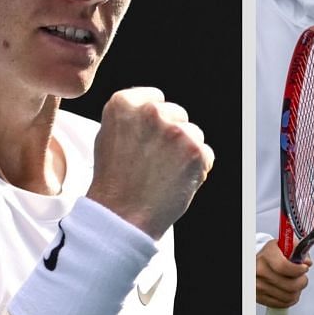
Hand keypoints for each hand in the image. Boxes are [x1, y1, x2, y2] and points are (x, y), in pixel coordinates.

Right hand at [85, 87, 213, 239]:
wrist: (123, 216)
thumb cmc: (114, 182)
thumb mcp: (108, 137)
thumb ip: (131, 117)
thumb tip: (153, 108)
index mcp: (124, 104)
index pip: (155, 98)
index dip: (154, 121)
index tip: (148, 138)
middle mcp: (150, 112)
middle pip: (177, 114)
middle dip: (171, 135)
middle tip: (155, 161)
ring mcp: (175, 131)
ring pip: (194, 133)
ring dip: (185, 151)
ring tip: (163, 173)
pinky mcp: (196, 151)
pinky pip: (206, 154)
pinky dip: (196, 168)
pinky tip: (176, 181)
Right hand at [255, 239, 310, 308]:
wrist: (255, 264)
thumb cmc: (271, 256)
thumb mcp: (283, 246)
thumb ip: (298, 250)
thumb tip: (307, 262)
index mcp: (266, 255)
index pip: (284, 267)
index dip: (298, 270)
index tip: (304, 268)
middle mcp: (259, 271)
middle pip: (290, 285)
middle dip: (302, 281)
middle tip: (302, 277)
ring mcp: (258, 286)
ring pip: (289, 296)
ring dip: (297, 291)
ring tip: (296, 284)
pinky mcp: (260, 298)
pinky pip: (283, 304)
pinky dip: (290, 299)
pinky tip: (289, 291)